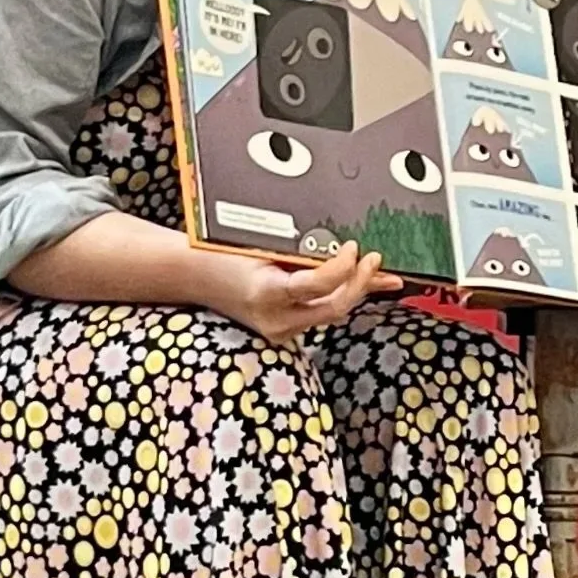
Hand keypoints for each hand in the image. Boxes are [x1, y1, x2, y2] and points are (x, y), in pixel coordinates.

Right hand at [214, 242, 398, 345]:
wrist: (196, 275)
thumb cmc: (224, 254)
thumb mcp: (262, 245)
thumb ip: (301, 252)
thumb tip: (343, 249)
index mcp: (265, 292)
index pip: (316, 286)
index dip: (342, 267)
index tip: (353, 248)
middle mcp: (275, 318)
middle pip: (334, 307)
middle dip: (360, 283)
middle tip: (374, 259)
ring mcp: (280, 330)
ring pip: (332, 312)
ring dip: (356, 291)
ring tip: (381, 273)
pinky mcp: (285, 332)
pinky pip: (321, 314)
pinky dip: (340, 297)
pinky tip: (362, 286)